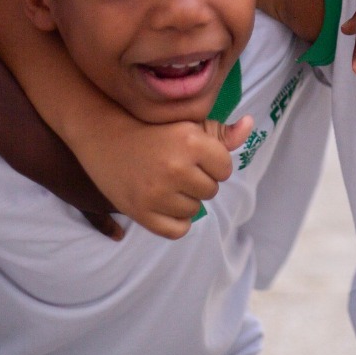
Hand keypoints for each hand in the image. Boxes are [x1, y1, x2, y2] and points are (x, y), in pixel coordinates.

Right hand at [70, 113, 253, 238]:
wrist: (104, 136)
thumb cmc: (152, 128)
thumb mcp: (187, 124)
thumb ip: (221, 132)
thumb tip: (250, 125)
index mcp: (190, 141)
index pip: (225, 168)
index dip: (213, 163)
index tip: (194, 156)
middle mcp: (176, 168)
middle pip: (211, 190)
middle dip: (199, 181)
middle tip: (176, 169)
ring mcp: (157, 193)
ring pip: (195, 210)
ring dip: (185, 200)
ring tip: (166, 182)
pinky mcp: (141, 212)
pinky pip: (178, 230)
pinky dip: (175, 221)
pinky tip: (163, 202)